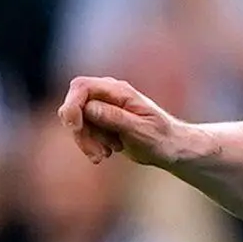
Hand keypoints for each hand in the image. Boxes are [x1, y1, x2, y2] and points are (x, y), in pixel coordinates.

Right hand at [59, 75, 193, 167]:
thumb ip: (115, 118)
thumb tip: (89, 108)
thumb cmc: (161, 138)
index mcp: (119, 91)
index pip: (82, 87)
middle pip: (75, 105)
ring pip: (77, 121)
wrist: (170, 148)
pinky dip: (90, 144)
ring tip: (106, 154)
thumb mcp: (141, 130)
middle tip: (97, 154)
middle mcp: (107, 94)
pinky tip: (107, 153)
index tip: (75, 127)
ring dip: (87, 141)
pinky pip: (83, 130)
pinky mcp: (100, 120)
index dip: (72, 105)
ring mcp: (102, 106)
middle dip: (80, 131)